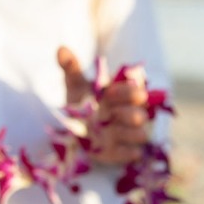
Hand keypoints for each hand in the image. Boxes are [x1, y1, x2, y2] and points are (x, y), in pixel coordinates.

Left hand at [57, 46, 149, 163]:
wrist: (76, 127)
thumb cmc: (81, 102)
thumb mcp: (75, 84)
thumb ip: (71, 67)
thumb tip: (61, 49)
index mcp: (122, 96)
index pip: (135, 91)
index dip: (127, 91)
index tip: (110, 92)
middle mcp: (128, 115)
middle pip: (141, 115)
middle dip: (130, 114)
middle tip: (114, 113)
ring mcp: (126, 135)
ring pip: (142, 135)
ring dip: (130, 133)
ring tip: (113, 131)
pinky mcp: (120, 152)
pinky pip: (132, 154)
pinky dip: (128, 153)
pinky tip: (118, 149)